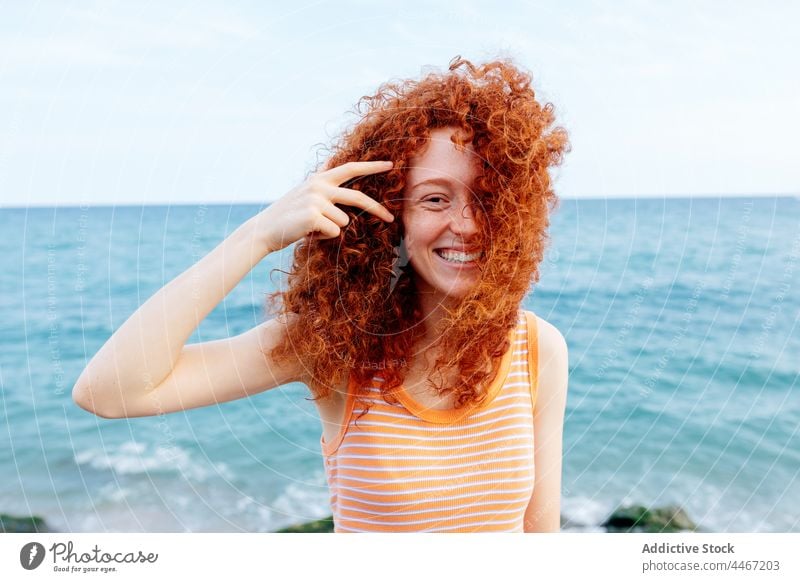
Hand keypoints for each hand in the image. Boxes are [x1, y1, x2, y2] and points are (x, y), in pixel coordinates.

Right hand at [257, 161, 394, 253]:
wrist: (264, 230)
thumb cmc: (288, 215)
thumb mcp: (304, 191)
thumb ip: (320, 180)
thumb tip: (330, 162)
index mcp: (319, 179)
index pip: (350, 168)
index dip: (371, 166)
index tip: (390, 164)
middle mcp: (319, 186)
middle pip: (357, 197)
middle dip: (377, 208)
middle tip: (391, 218)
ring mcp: (316, 200)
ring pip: (344, 221)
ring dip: (332, 229)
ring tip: (312, 228)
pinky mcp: (314, 216)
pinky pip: (335, 232)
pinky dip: (324, 238)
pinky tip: (308, 234)